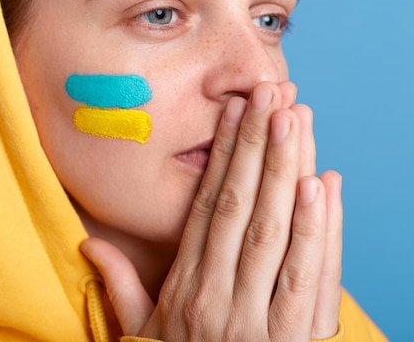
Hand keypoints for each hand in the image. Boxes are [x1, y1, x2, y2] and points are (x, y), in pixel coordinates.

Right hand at [81, 81, 342, 341]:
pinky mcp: (301, 337)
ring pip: (279, 232)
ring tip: (297, 119)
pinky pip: (313, 277)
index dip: (223, 158)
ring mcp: (265, 319)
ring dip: (290, 171)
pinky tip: (324, 184)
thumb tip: (88, 242)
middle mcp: (224, 299)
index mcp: (187, 292)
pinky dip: (323, 229)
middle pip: (243, 210)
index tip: (234, 113)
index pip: (207, 210)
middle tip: (270, 95)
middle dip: (258, 148)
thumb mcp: (140, 336)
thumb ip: (119, 288)